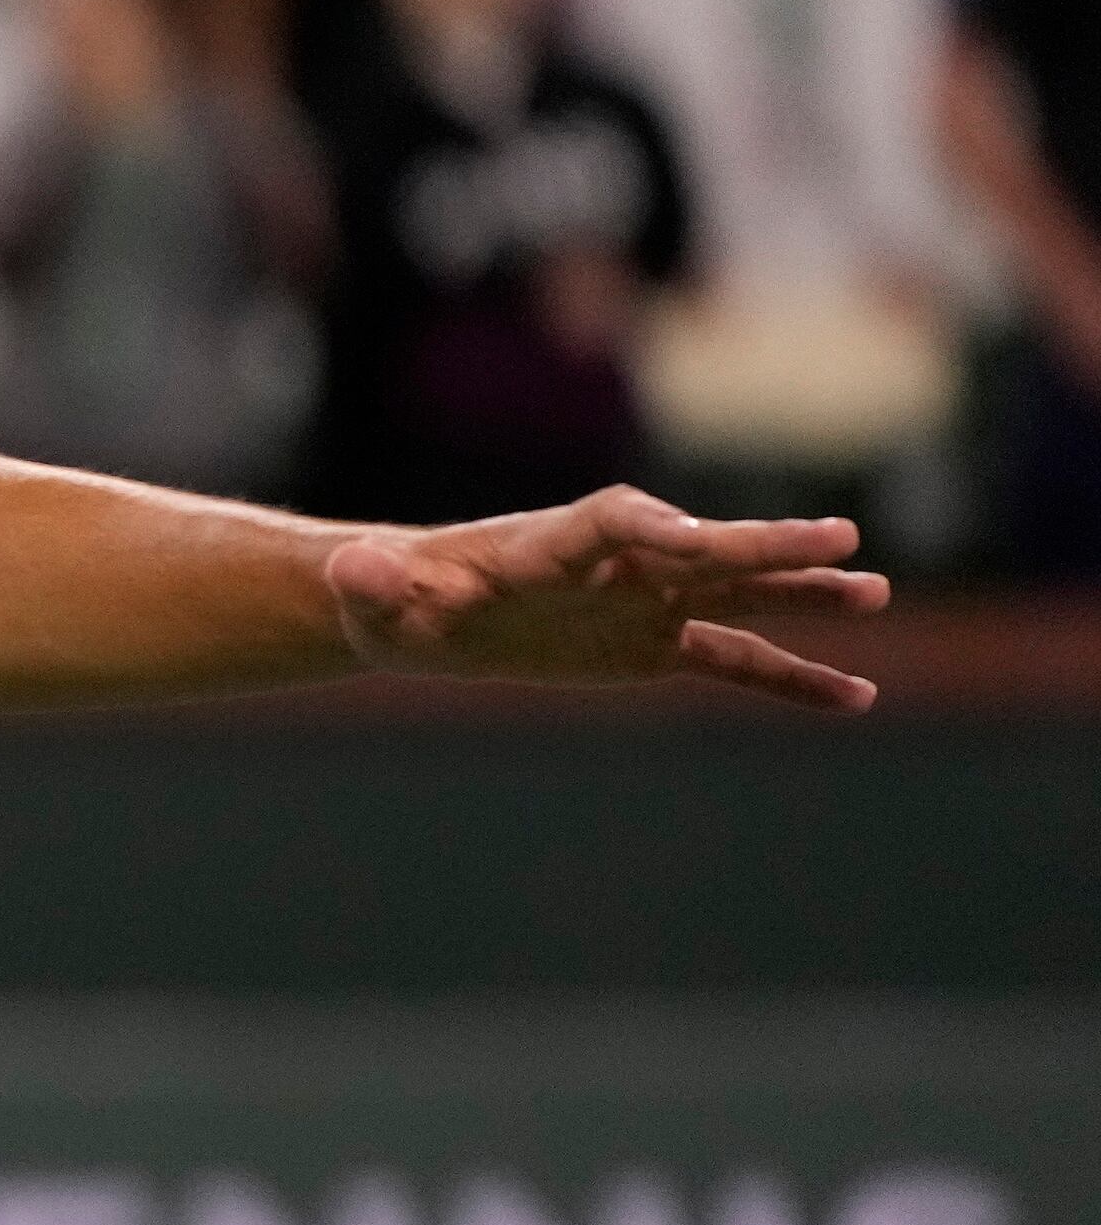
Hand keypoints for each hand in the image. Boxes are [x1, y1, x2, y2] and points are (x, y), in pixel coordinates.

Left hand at [324, 489, 885, 711]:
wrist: (413, 613)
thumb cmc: (391, 599)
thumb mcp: (374, 594)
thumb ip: (372, 579)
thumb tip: (350, 568)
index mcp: (553, 544)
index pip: (615, 526)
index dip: (656, 530)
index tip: (697, 540)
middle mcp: (616, 564)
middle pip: (701, 549)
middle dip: (764, 545)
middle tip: (840, 539)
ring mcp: (644, 603)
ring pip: (737, 593)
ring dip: (802, 594)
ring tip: (875, 593)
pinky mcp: (651, 648)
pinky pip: (734, 662)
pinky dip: (791, 680)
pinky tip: (854, 698)